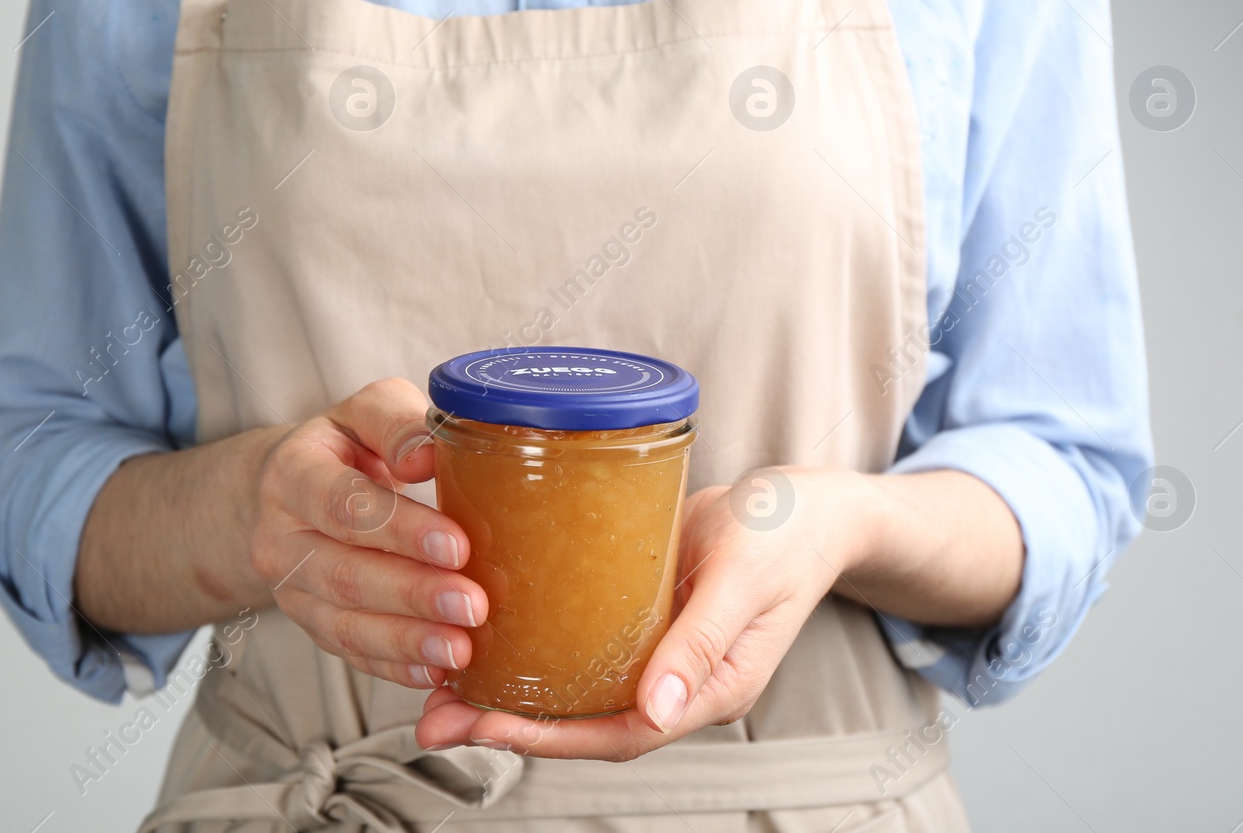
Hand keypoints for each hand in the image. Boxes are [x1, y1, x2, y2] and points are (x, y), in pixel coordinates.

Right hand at [250, 379, 488, 690]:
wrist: (285, 491)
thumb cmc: (345, 447)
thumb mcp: (364, 413)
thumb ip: (397, 423)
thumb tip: (429, 454)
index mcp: (293, 474)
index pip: (345, 505)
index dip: (400, 528)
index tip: (457, 545)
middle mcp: (281, 538)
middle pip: (346, 574)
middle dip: (413, 594)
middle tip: (473, 606)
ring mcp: (291, 590)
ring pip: (345, 624)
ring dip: (407, 640)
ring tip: (461, 649)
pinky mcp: (311, 624)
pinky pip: (350, 653)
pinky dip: (393, 667)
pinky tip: (435, 673)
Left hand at [415, 468, 868, 759]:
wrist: (807, 502)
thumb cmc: (786, 532)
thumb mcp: (743, 577)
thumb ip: (701, 639)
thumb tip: (655, 709)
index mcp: (710, 690)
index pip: (619, 734)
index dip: (549, 739)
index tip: (485, 726)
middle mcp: (676, 682)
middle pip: (584, 723)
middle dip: (508, 726)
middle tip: (434, 717)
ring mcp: (656, 652)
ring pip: (575, 690)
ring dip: (510, 693)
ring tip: (439, 686)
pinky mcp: (640, 616)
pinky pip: (581, 647)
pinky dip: (533, 651)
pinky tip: (488, 636)